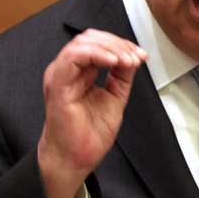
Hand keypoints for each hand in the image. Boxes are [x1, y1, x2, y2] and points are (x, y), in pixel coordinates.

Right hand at [37, 29, 147, 197]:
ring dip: (110, 47)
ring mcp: (60, 76)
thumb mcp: (115, 97)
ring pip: (82, 43)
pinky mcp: (58, 85)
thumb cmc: (89, 134)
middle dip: (118, 43)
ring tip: (127, 60)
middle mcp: (67, 71)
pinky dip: (96, 54)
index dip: (121, 44)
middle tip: (135, 56)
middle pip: (90, 38)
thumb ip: (122, 75)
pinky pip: (73, 58)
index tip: (141, 55)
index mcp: (79, 72)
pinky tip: (113, 62)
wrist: (76, 159)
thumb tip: (133, 56)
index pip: (97, 44)